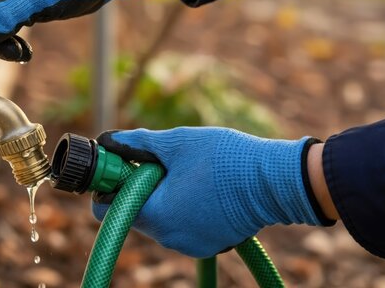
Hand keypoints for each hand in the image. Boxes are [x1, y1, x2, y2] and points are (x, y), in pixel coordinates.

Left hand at [92, 127, 321, 257]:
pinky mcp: (208, 244)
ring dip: (162, 198)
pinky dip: (182, 209)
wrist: (275, 181)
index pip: (108, 207)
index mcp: (156, 213)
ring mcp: (189, 244)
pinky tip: (200, 188)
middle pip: (135, 212)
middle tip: (158, 164)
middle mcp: (169, 236)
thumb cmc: (226, 158)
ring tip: (186, 174)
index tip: (122, 165)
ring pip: (159, 219)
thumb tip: (109, 140)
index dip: (110, 183)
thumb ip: (138, 143)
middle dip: (139, 187)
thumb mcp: (177, 143)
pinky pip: (181, 226)